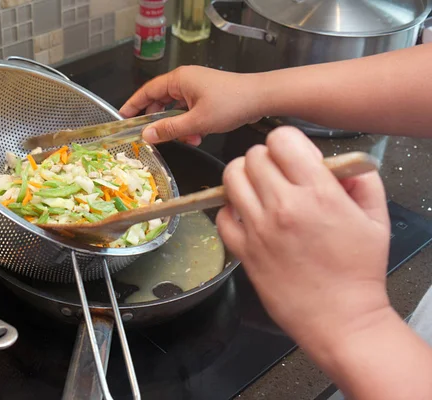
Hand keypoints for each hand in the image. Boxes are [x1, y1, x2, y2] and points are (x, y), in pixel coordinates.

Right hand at [119, 66, 264, 145]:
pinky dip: (190, 124)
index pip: (147, 91)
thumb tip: (147, 135)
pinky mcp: (206, 96)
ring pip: (176, 109)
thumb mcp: (196, 122)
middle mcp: (185, 80)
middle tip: (152, 136)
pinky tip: (197, 136)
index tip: (122, 116)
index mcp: (179, 79)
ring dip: (178, 126)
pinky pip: (189, 110)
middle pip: (161, 101)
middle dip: (160, 121)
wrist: (261, 98)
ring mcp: (196, 87)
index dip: (133, 105)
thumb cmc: (231, 104)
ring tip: (187, 139)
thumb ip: (169, 130)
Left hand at [217, 127, 390, 350]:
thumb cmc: (359, 271)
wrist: (340, 318)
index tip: (296, 159)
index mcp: (318, 193)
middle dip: (266, 159)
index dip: (288, 144)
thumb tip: (340, 163)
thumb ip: (362, 181)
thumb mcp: (376, 218)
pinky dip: (230, 210)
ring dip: (243, 177)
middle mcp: (283, 207)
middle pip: (253, 156)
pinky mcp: (243, 251)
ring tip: (258, 189)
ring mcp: (258, 229)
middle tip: (278, 176)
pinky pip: (221, 216)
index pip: (282, 139)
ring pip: (231, 178)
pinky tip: (248, 216)